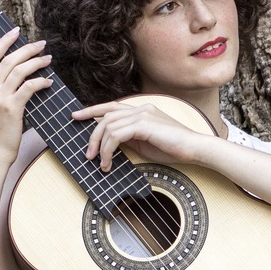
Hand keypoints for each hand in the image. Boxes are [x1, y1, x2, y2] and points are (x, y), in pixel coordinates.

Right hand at [0, 28, 51, 163]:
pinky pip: (29, 87)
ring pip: (19, 70)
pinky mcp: (11, 108)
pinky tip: (48, 82)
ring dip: (36, 62)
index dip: (3, 42)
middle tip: (41, 44)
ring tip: (48, 59)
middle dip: (26, 48)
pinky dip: (40, 81)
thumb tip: (10, 82)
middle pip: (8, 60)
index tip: (15, 32)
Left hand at [72, 100, 202, 170]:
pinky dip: (109, 149)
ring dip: (100, 147)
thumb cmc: (173, 149)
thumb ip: (129, 138)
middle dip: (92, 136)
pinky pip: (116, 135)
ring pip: (108, 126)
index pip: (112, 106)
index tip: (76, 116)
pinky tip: (109, 161)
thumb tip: (109, 143)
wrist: (194, 149)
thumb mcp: (145, 143)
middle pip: (106, 116)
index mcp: (142, 110)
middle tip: (88, 154)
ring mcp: (143, 114)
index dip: (92, 109)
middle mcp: (141, 108)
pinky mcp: (144, 124)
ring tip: (101, 163)